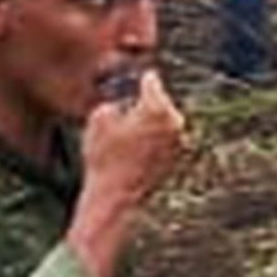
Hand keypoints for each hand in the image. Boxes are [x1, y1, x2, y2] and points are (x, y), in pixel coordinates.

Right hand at [78, 68, 185, 210]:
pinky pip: (164, 138)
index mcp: (157, 108)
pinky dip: (152, 138)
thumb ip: (114, 98)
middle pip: (159, 100)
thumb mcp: (98, 118)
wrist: (115, 199)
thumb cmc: (105, 158)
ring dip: (149, 120)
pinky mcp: (176, 158)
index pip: (150, 80)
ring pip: (163, 120)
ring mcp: (178, 142)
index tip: (130, 77)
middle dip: (144, 101)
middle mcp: (174, 122)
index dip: (137, 78)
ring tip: (126, 131)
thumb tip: (122, 96)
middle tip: (126, 105)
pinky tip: (133, 148)